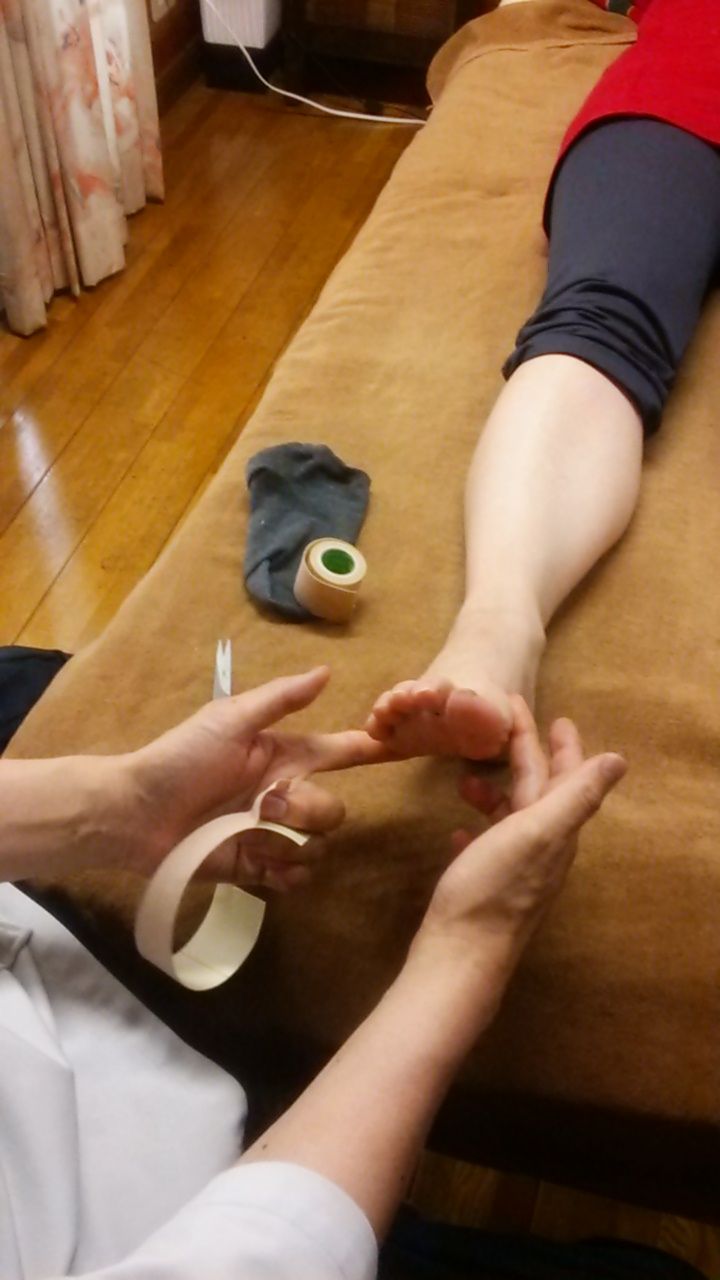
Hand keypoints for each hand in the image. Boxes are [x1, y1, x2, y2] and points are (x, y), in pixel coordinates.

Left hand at [115, 666, 385, 889]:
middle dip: (307, 809)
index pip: (339, 752)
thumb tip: (326, 671)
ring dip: (291, 841)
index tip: (401, 745)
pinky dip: (285, 872)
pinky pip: (296, 877)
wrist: (136, 812)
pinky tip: (263, 863)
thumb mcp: (230, 720)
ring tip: (251, 833)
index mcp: (282, 758)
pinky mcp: (255, 868)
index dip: (369, 750)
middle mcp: (283, 796)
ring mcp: (271, 835)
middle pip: (334, 809)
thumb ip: (280, 699)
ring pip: (318, 845)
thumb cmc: (181, 758)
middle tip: (266, 805)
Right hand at [412, 696, 625, 987]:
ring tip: (464, 779)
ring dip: (494, 793)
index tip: (547, 713)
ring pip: (510, 819)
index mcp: (554, 830)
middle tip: (503, 725)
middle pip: (536, 792)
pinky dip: (477, 830)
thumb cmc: (493, 888)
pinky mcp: (486, 888)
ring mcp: (514, 871)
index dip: (558, 743)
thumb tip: (618, 759)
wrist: (460, 955)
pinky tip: (458, 829)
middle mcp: (541, 849)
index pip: (562, 775)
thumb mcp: (537, 832)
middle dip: (524, 757)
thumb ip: (577, 796)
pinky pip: (486, 848)